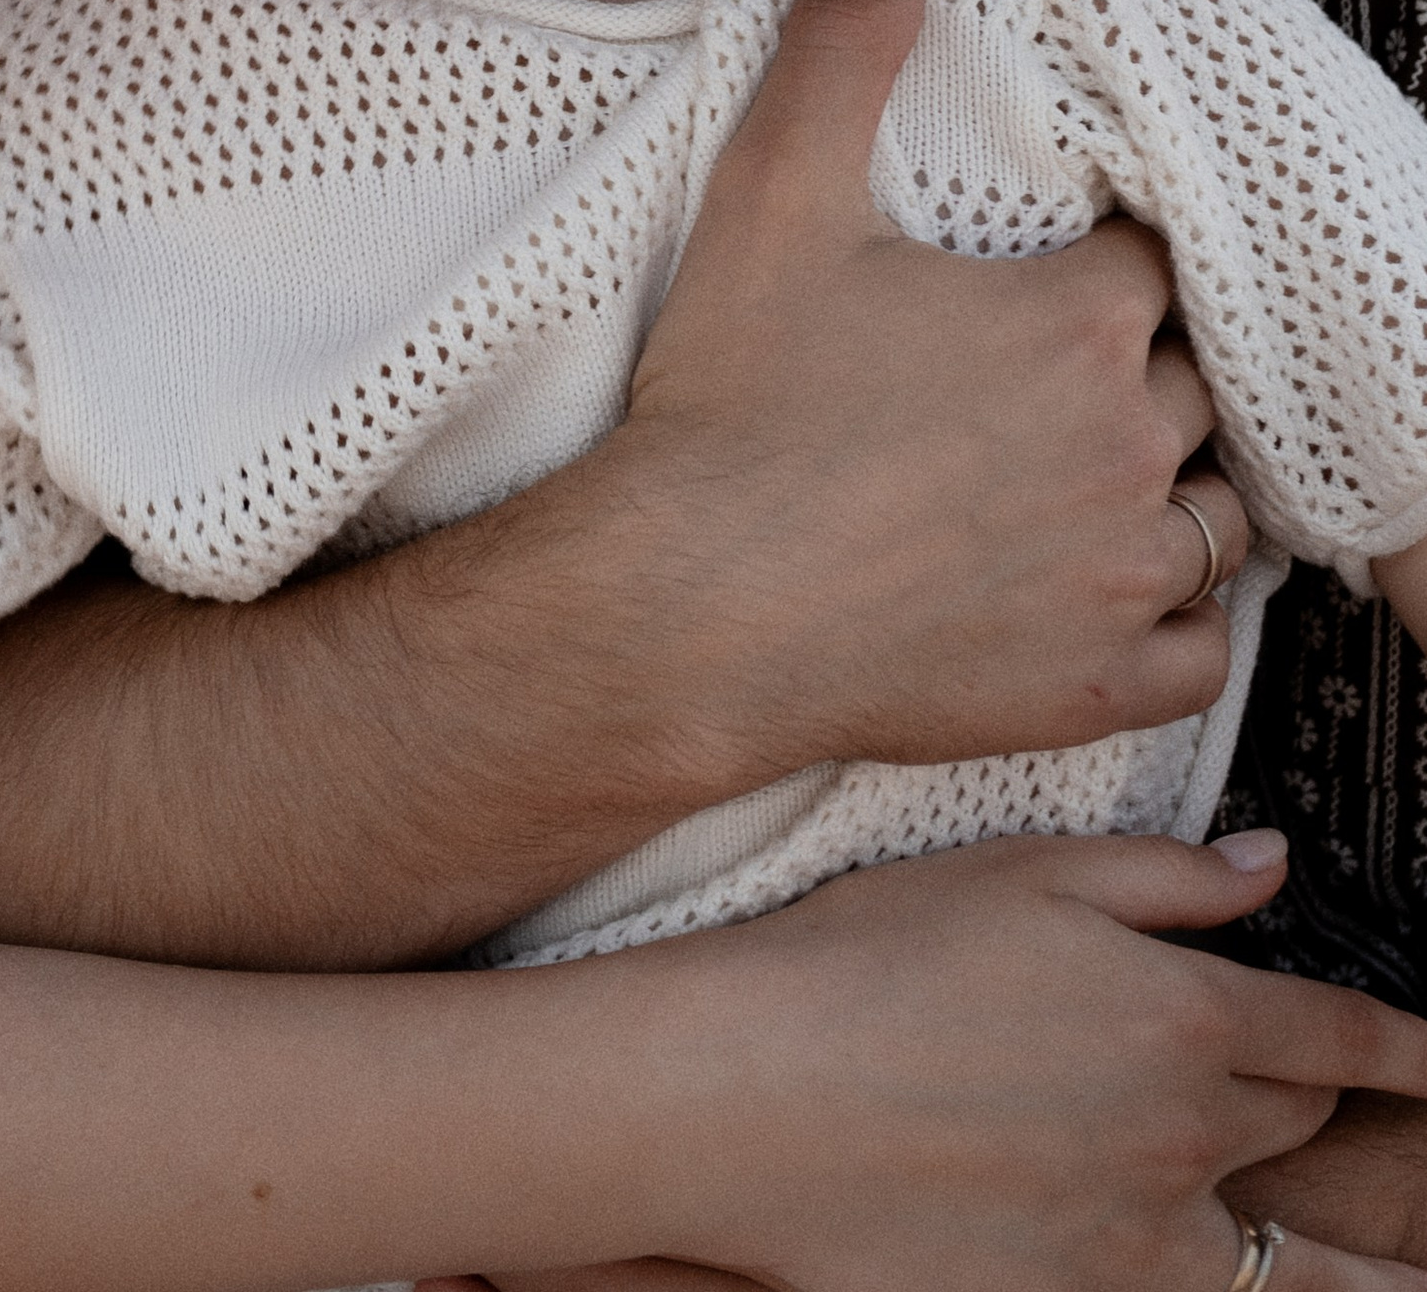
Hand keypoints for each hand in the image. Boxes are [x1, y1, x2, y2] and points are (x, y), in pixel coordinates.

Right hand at [607, 0, 1248, 790]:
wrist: (688, 606)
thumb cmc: (733, 402)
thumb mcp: (774, 196)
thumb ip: (838, 49)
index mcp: (1077, 321)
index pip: (1146, 267)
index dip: (1092, 266)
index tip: (1034, 279)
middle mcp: (1126, 443)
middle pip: (1187, 384)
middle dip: (1130, 371)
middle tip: (1036, 373)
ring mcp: (1120, 574)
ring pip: (1213, 513)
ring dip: (1166, 486)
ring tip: (1083, 469)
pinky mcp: (1096, 684)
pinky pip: (1202, 649)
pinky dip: (1175, 620)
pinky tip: (1108, 587)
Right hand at [622, 827, 1426, 1291]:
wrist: (758, 1094)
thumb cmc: (873, 961)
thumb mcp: (1023, 872)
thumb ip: (1165, 877)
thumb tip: (1273, 868)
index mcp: (1179, 1012)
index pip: (1338, 1034)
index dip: (1406, 1047)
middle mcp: (1182, 1135)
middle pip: (1299, 1124)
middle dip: (1320, 1102)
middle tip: (1329, 1096)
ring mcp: (1134, 1239)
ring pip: (1281, 1258)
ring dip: (1353, 1269)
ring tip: (1409, 1282)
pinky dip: (1221, 1287)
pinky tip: (1227, 1277)